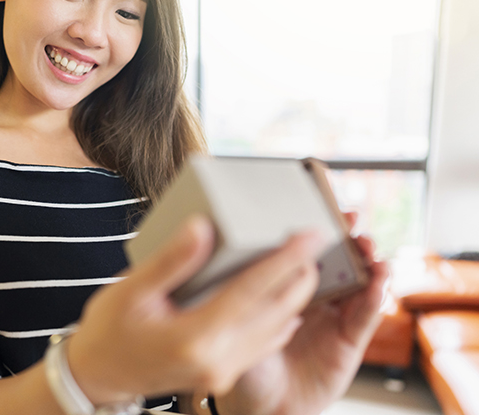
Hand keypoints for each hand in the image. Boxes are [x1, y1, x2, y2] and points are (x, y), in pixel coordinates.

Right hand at [65, 216, 326, 404]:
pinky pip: (262, 345)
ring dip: (294, 297)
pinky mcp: (221, 375)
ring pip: (275, 330)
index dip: (285, 259)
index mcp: (195, 336)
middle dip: (301, 277)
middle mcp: (216, 358)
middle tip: (315, 244)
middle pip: (275, 312)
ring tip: (304, 266)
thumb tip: (204, 228)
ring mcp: (221, 371)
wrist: (98, 375)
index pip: (252, 290)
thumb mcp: (132, 290)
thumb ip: (172, 260)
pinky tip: (286, 305)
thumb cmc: (109, 330)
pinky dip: (280, 320)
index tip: (311, 235)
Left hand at [217, 212, 389, 414]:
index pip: (305, 250)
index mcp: (285, 287)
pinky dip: (375, 296)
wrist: (261, 404)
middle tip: (350, 217)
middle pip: (337, 260)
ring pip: (357, 282)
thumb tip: (218, 245)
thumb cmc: (244, 359)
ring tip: (368, 246)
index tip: (323, 203)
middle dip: (346, 236)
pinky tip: (379, 280)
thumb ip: (235, 288)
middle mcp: (313, 298)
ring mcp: (334, 317)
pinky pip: (365, 315)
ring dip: (367, 260)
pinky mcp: (349, 340)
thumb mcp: (234, 317)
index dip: (316, 227)